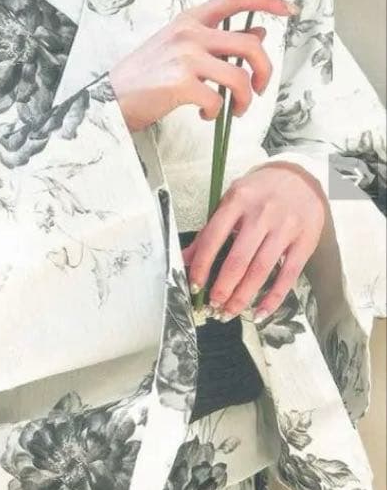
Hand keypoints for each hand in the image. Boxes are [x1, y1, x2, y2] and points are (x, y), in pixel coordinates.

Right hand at [109, 0, 296, 131]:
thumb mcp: (181, 47)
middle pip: (250, 45)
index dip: (266, 1)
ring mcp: (185, 58)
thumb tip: (257, 31)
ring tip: (236, 110)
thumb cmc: (146, 75)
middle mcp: (189, 34)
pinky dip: (216, 113)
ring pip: (239, 77)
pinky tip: (205, 116)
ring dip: (245, 99)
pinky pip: (217, 100)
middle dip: (264, 70)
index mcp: (190, 20)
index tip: (287, 10)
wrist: (110, 97)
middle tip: (260, 87)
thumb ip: (218, 40)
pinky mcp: (180, 84)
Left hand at [181, 161, 327, 321]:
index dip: (202, 265)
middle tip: (213, 306)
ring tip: (229, 312)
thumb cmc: (260, 190)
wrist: (301, 176)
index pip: (214, 237)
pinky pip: (288, 276)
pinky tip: (259, 313)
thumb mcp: (231, 200)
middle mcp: (262, 213)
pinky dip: (273, 298)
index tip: (195, 286)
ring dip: (243, 296)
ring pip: (261, 270)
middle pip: (239, 259)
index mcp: (238, 200)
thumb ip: (209, 230)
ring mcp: (285, 228)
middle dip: (223, 288)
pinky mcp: (305, 241)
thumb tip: (185, 258)